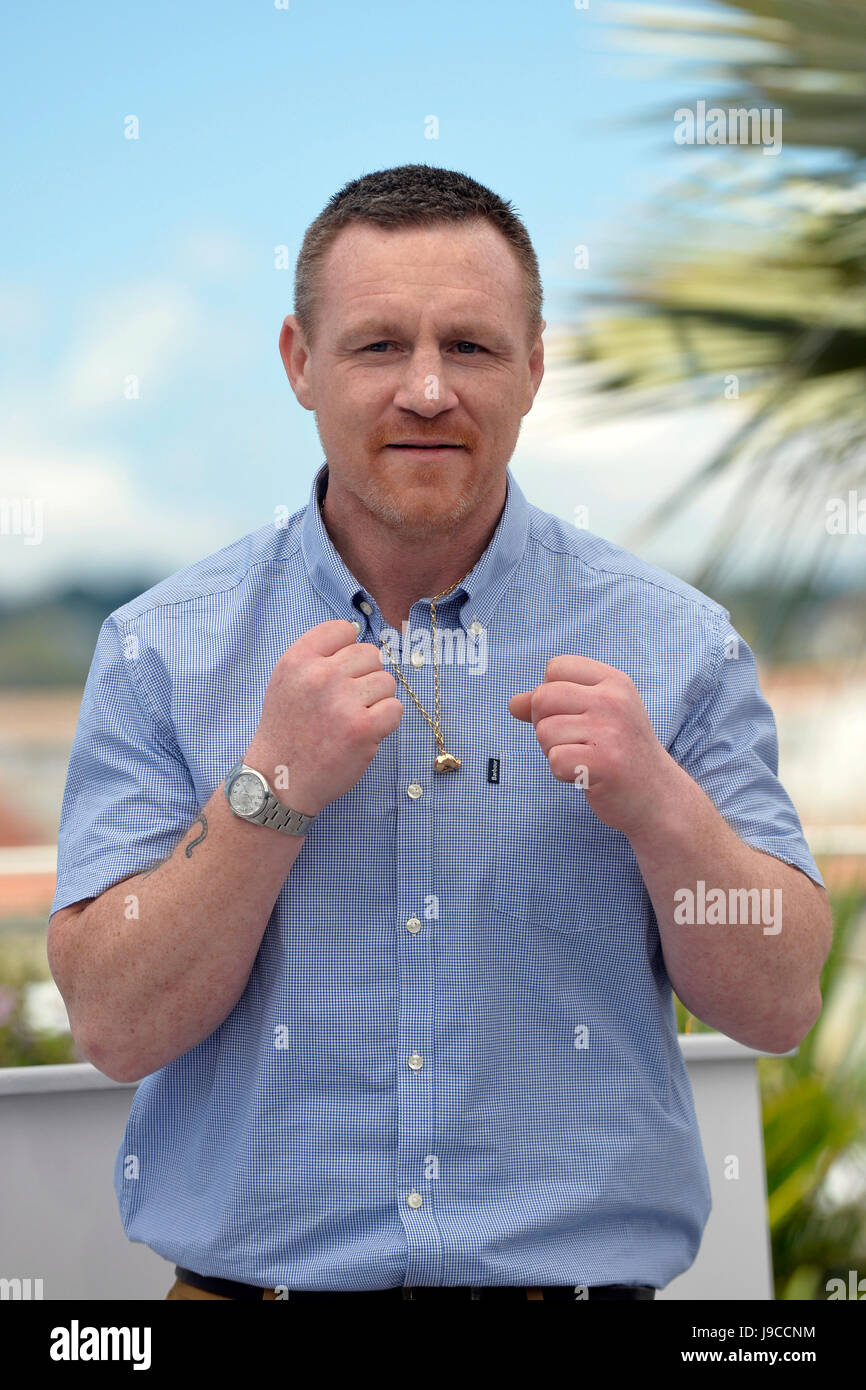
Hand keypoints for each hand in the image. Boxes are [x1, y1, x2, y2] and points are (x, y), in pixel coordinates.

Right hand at [246, 620, 402, 816]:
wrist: (279, 779)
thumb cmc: (287, 731)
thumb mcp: (286, 681)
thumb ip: (316, 657)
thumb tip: (357, 638)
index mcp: (297, 659)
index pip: (343, 630)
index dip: (347, 651)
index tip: (339, 673)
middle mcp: (319, 675)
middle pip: (371, 654)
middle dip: (365, 677)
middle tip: (347, 703)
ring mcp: (342, 702)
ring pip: (387, 681)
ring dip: (377, 700)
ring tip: (353, 718)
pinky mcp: (363, 728)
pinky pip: (395, 708)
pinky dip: (386, 722)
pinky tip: (365, 732)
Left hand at [508, 653, 674, 837]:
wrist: (658, 796)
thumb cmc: (620, 753)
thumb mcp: (595, 715)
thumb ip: (554, 704)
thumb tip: (513, 703)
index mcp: (613, 681)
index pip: (556, 667)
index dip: (551, 693)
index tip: (573, 715)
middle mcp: (613, 701)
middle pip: (542, 698)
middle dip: (545, 725)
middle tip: (574, 742)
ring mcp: (609, 731)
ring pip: (544, 732)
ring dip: (554, 751)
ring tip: (583, 758)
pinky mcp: (603, 763)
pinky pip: (554, 760)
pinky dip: (562, 772)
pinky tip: (585, 774)